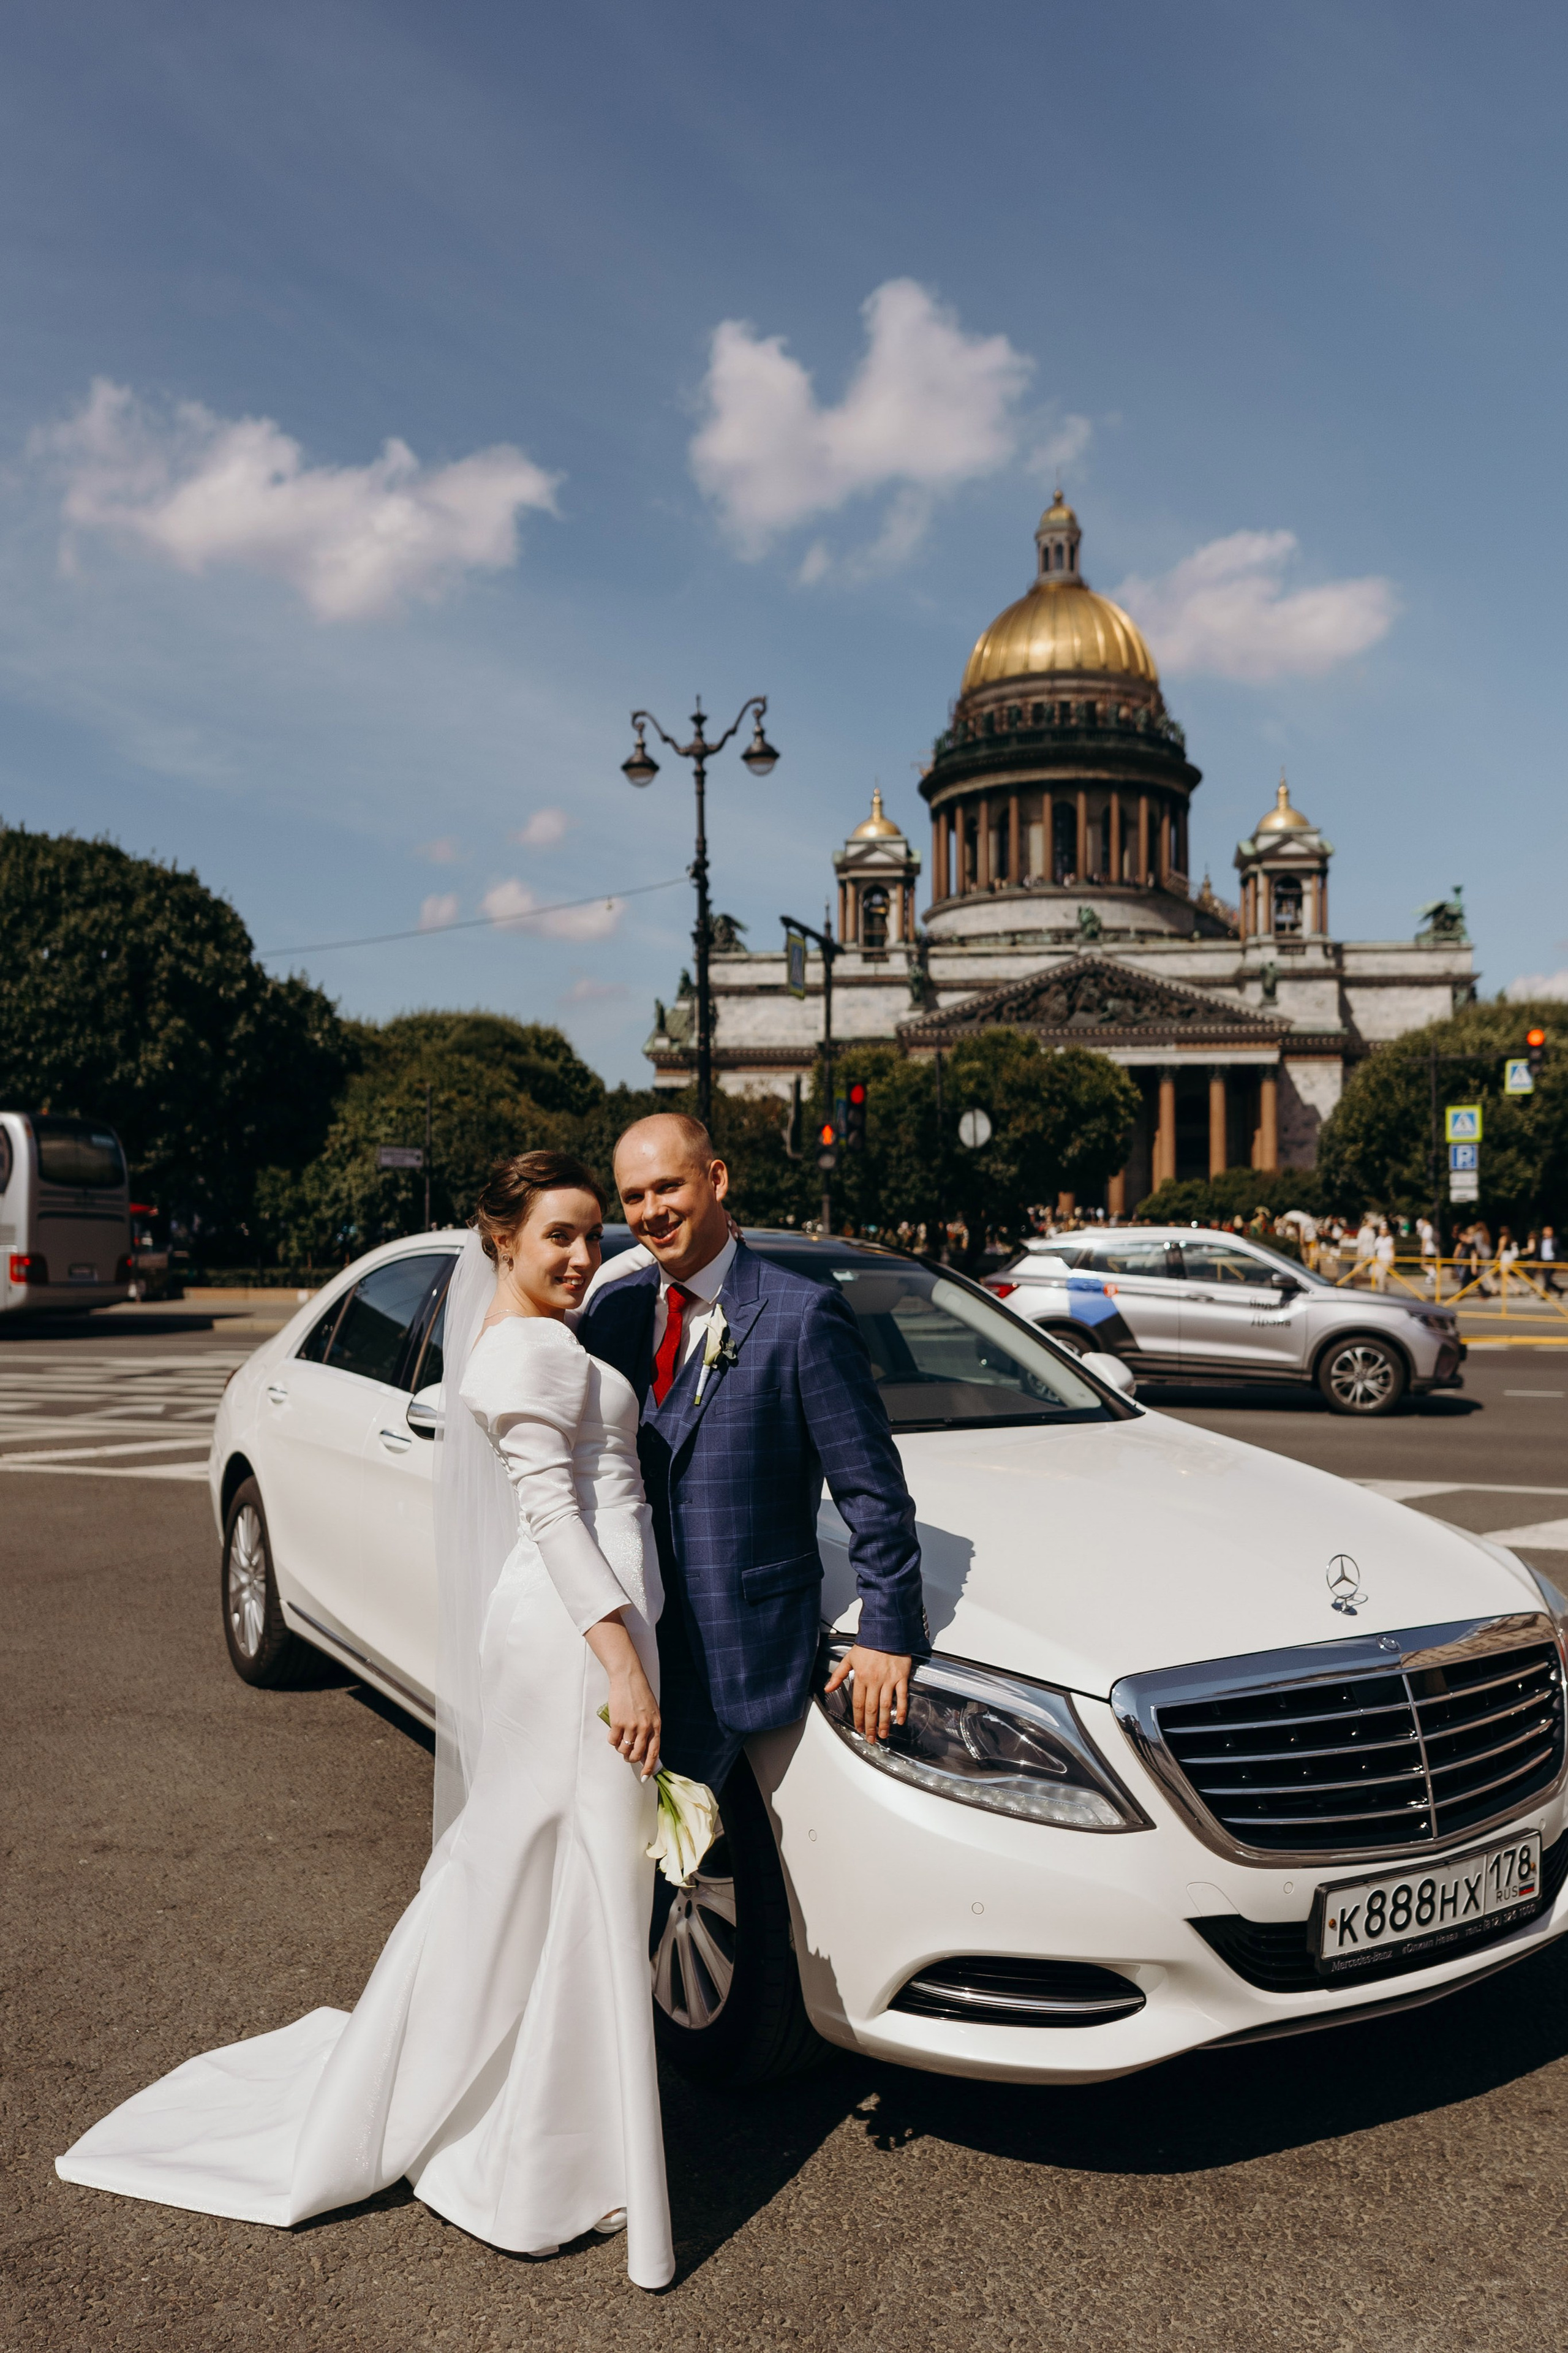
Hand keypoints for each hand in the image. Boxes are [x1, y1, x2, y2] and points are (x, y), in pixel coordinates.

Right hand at [586, 1611, 661, 1777]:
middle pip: (637, 1754)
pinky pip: (613, 1740)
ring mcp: (631, 1725)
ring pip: (624, 1749)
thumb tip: (643, 1750)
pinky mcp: (617, 1722)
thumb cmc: (640, 1694)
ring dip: (621, 1749)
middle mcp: (645, 1728)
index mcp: (656, 1725)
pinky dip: (612, 1741)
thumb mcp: (652, 1712)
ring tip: (620, 1741)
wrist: (628, 1678)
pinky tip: (613, 1734)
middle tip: (627, 1755)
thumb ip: (650, 1730)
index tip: (645, 1776)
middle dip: (631, 1758)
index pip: (654, 1752)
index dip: (649, 1766)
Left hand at [824, 1644, 911, 1742]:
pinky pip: (902, 1697)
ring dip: (884, 1723)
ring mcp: (889, 1680)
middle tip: (870, 1738)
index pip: (859, 1704)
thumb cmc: (869, 1644)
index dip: (858, 1719)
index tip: (859, 1728)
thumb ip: (838, 1675)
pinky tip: (899, 1721)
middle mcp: (875, 1681)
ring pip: (886, 1706)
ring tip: (882, 1735)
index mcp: (861, 1677)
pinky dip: (901, 1710)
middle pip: (871, 1709)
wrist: (886, 1631)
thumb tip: (827, 1689)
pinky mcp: (901, 1677)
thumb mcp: (849, 1658)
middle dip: (870, 1726)